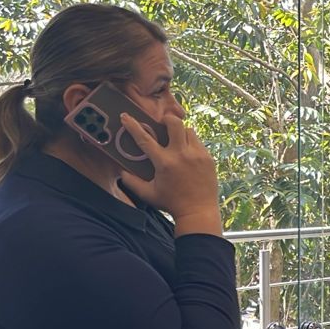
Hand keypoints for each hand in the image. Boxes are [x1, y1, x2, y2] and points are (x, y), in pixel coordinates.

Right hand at [117, 113, 222, 235]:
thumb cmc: (171, 204)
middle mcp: (181, 155)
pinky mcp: (208, 158)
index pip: (144, 139)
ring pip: (189, 130)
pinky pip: (198, 142)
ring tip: (175, 141)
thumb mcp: (147, 194)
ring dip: (180, 132)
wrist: (198, 212)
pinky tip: (186, 153)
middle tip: (161, 123)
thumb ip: (131, 182)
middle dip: (166, 119)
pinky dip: (190, 144)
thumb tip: (121, 171)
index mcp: (164, 163)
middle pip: (174, 123)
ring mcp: (197, 155)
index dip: (133, 125)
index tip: (126, 116)